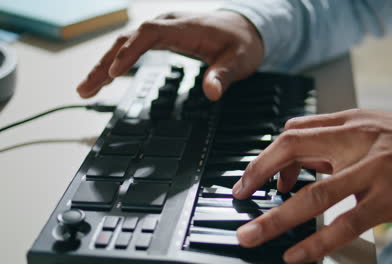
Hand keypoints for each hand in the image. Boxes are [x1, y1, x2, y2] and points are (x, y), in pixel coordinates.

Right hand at [76, 11, 262, 100]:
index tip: (114, 72)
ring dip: (104, 64)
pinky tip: (105, 77)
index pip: (149, 34)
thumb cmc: (241, 44)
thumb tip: (212, 93)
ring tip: (86, 88)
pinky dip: (117, 62)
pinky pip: (132, 46)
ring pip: (125, 42)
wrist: (245, 29)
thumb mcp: (239, 61)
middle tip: (86, 88)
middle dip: (105, 63)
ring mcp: (163, 30)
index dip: (130, 52)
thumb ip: (224, 75)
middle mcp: (169, 24)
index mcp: (185, 27)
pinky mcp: (162, 37)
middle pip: (128, 38)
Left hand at [232, 109, 391, 262]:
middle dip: (257, 173)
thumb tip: (295, 159)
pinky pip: (345, 224)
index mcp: (350, 122)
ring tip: (253, 235)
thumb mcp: (371, 127)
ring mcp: (374, 170)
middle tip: (239, 197)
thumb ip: (333, 138)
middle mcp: (357, 141)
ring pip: (315, 194)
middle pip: (294, 149)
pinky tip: (297, 256)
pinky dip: (317, 243)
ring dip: (277, 218)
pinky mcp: (391, 199)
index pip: (294, 132)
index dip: (266, 156)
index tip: (250, 179)